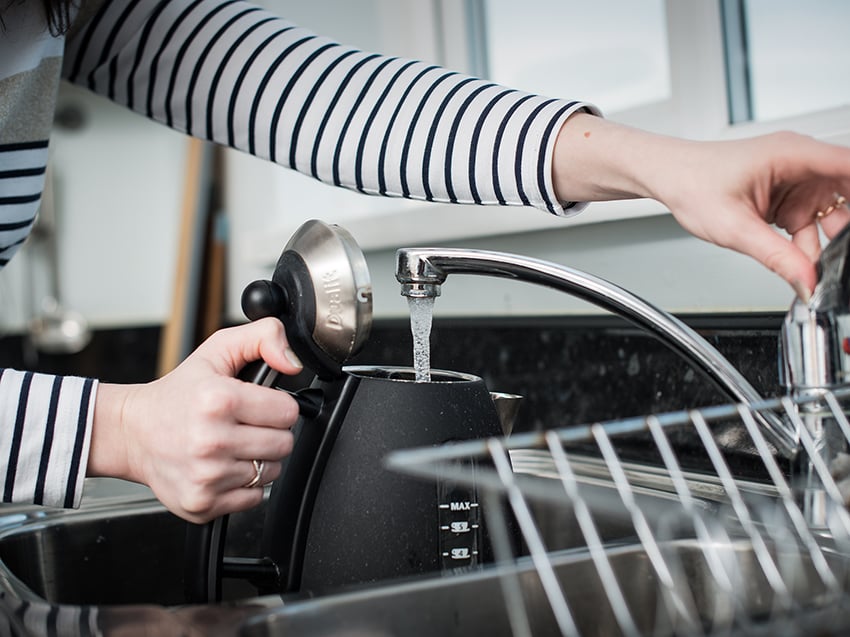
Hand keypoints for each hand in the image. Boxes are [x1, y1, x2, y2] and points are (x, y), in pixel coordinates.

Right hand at [88, 318, 303, 522]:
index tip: (260, 405)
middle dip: (270, 433)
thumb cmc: (178, 394)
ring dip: (258, 459)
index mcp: (219, 400)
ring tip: (232, 445)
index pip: (288, 412)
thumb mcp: (218, 350)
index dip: (278, 406)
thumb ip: (263, 337)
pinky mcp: (202, 503)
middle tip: (245, 425)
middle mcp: (211, 441)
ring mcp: (206, 476)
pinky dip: (244, 484)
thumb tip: (294, 362)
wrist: (132, 433)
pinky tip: (223, 467)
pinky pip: (254, 497)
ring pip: (271, 472)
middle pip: (283, 444)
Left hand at [554, 114, 849, 297]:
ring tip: (825, 266)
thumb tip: (807, 280)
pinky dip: (811, 243)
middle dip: (845, 227)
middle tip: (842, 257)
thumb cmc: (691, 183)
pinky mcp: (787, 197)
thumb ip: (776, 257)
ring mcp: (795, 180)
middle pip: (848, 191)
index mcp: (794, 154)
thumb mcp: (735, 229)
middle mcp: (801, 162)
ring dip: (831, 239)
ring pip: (834, 211)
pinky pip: (812, 221)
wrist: (667, 178)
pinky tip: (806, 262)